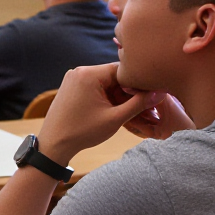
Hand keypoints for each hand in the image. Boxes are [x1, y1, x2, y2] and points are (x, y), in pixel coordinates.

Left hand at [37, 63, 172, 157]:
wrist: (53, 144)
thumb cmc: (82, 132)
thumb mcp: (115, 118)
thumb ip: (139, 104)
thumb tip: (160, 92)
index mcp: (89, 74)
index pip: (123, 70)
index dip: (138, 83)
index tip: (150, 95)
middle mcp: (79, 71)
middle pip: (114, 76)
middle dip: (129, 91)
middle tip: (144, 106)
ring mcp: (73, 78)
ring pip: (106, 82)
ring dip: (118, 95)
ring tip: (130, 110)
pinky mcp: (71, 87)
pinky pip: (95, 87)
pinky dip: (106, 97)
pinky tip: (115, 110)